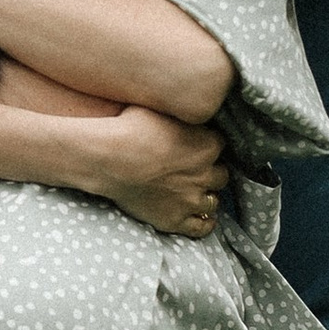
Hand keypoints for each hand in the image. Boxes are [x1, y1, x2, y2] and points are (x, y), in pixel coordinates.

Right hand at [82, 106, 228, 238]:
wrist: (107, 159)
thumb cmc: (129, 128)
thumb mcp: (160, 108)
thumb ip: (180, 113)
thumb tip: (183, 103)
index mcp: (208, 145)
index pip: (219, 146)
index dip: (206, 146)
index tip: (193, 145)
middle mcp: (206, 174)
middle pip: (221, 175)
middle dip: (208, 171)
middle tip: (191, 168)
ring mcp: (192, 200)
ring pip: (213, 201)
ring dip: (205, 195)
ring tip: (192, 191)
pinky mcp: (176, 220)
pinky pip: (202, 226)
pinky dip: (204, 222)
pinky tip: (202, 217)